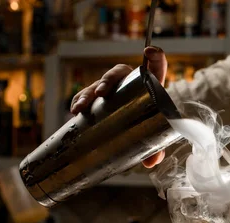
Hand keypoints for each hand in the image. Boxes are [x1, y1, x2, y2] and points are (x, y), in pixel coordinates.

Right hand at [69, 46, 167, 167]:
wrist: (133, 130)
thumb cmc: (147, 129)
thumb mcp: (153, 138)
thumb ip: (155, 149)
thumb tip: (151, 162)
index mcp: (149, 87)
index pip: (155, 67)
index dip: (155, 58)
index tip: (149, 52)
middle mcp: (129, 83)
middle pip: (118, 74)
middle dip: (106, 81)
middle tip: (101, 93)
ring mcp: (112, 90)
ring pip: (98, 84)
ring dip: (87, 93)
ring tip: (80, 108)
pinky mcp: (99, 99)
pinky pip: (87, 95)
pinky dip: (79, 101)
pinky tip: (74, 110)